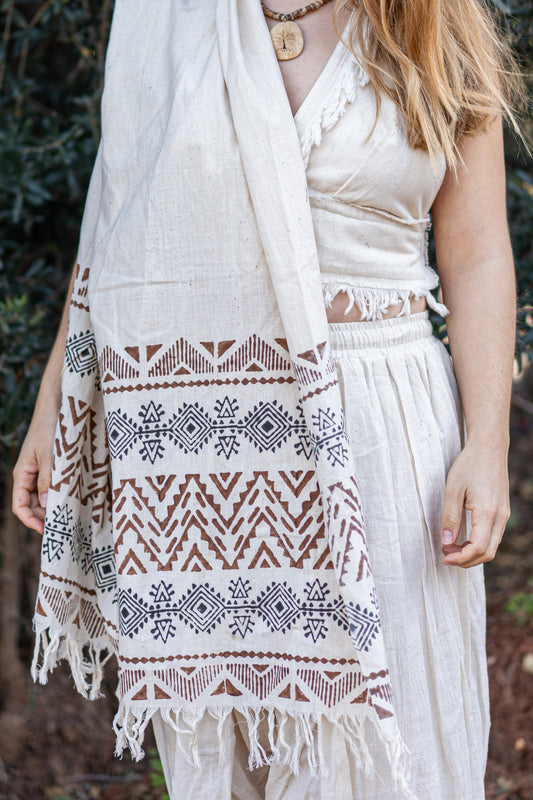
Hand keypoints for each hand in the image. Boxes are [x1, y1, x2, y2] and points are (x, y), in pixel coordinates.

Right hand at [12, 408, 57, 534]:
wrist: (57, 408)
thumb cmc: (50, 429)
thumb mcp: (50, 456)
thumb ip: (47, 481)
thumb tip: (45, 505)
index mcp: (22, 475)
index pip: (19, 507)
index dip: (30, 521)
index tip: (46, 531)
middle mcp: (29, 477)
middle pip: (32, 506)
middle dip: (44, 517)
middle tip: (64, 525)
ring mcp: (40, 473)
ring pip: (42, 499)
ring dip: (53, 507)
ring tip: (69, 515)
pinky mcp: (51, 468)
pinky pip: (52, 488)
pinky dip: (59, 495)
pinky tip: (72, 500)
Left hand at [440, 440, 509, 567]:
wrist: (489, 448)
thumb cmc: (469, 464)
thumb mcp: (453, 489)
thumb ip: (450, 517)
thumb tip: (446, 542)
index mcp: (488, 512)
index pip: (478, 547)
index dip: (461, 558)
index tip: (444, 557)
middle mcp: (500, 516)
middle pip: (487, 553)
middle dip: (466, 560)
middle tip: (445, 555)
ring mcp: (504, 514)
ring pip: (491, 546)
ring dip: (472, 553)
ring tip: (450, 547)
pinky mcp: (502, 511)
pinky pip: (493, 536)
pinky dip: (479, 544)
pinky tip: (463, 538)